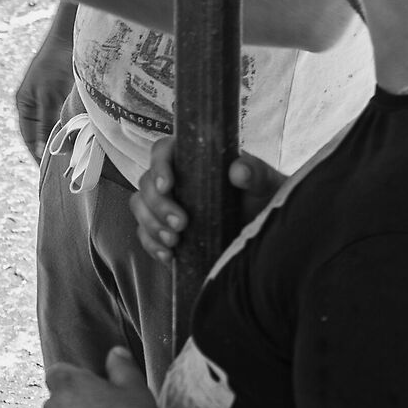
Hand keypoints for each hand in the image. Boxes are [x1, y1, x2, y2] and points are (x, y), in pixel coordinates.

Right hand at [13, 27, 75, 160]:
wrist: (69, 38)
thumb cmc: (53, 65)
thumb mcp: (48, 98)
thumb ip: (47, 125)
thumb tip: (45, 152)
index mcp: (24, 106)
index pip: (29, 137)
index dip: (36, 154)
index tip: (46, 171)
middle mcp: (35, 104)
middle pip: (41, 133)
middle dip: (50, 149)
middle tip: (61, 168)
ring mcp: (49, 99)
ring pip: (55, 126)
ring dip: (63, 138)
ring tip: (72, 155)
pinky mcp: (64, 95)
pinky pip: (66, 116)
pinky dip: (71, 126)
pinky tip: (80, 134)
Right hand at [131, 137, 288, 262]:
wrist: (266, 231)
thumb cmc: (266, 199)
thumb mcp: (267, 184)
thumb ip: (257, 173)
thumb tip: (238, 170)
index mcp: (194, 158)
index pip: (162, 151)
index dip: (158, 165)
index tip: (167, 186)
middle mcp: (176, 179)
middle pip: (146, 184)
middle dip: (158, 206)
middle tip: (182, 224)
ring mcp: (167, 205)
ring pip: (140, 209)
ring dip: (152, 226)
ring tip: (175, 241)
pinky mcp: (164, 230)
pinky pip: (144, 235)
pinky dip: (152, 246)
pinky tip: (169, 256)